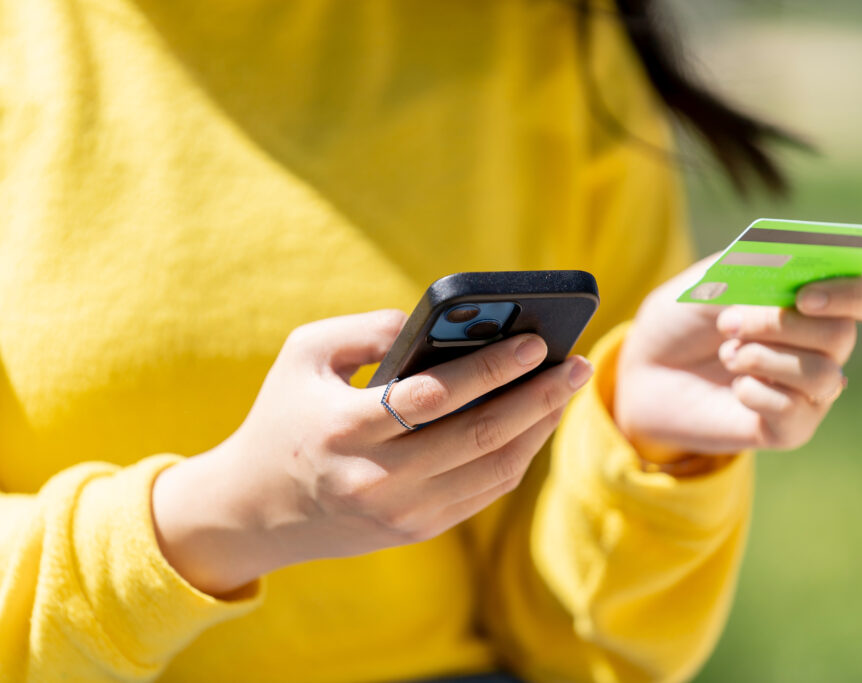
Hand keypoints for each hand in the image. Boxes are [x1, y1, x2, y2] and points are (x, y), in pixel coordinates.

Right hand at [152, 309, 592, 595]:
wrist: (254, 510)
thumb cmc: (284, 416)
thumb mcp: (304, 355)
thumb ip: (366, 329)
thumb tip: (440, 325)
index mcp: (343, 428)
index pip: (433, 397)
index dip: (491, 368)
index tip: (534, 341)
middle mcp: (375, 477)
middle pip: (479, 436)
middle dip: (537, 396)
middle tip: (574, 364)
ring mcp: (400, 511)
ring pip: (493, 470)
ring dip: (538, 427)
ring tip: (564, 390)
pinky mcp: (416, 530)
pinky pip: (484, 492)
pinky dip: (518, 457)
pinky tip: (536, 424)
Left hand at [614, 254, 861, 458]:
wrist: (646, 369)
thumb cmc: (684, 317)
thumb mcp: (710, 279)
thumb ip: (754, 265)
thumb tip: (797, 267)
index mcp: (817, 300)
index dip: (851, 294)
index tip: (804, 295)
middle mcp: (824, 346)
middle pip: (843, 336)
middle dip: (778, 325)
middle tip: (727, 324)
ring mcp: (810, 390)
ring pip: (823, 375)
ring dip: (764, 359)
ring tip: (728, 354)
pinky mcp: (790, 428)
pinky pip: (796, 411)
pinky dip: (756, 393)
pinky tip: (735, 388)